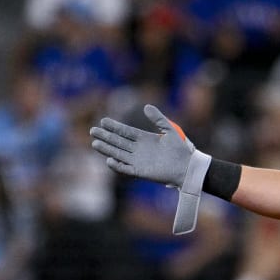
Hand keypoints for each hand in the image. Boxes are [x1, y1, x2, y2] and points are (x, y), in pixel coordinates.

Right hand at [90, 104, 212, 234]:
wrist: (187, 167)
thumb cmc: (180, 149)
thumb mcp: (169, 130)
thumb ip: (158, 118)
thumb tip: (146, 106)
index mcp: (144, 139)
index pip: (125, 132)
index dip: (114, 127)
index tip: (103, 121)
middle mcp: (138, 150)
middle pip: (118, 142)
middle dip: (106, 136)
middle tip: (92, 131)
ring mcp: (138, 161)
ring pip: (118, 154)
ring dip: (107, 150)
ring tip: (95, 143)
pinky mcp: (141, 172)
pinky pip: (126, 169)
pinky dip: (118, 166)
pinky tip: (109, 160)